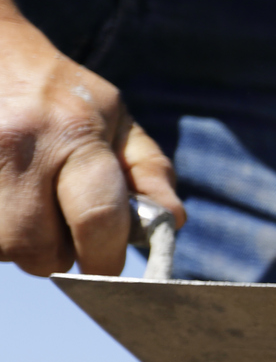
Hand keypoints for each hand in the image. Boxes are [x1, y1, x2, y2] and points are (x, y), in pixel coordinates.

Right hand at [0, 15, 182, 276]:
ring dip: (20, 246)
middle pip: (38, 249)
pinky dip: (0, 232)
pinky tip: (9, 204)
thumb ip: (148, 171)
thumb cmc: (64, 94)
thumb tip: (171, 220)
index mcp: (74, 133)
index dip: (105, 259)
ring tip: (29, 209)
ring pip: (4, 249)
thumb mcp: (117, 120)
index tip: (106, 267)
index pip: (97, 219)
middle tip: (60, 230)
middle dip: (56, 254)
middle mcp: (19, 147)